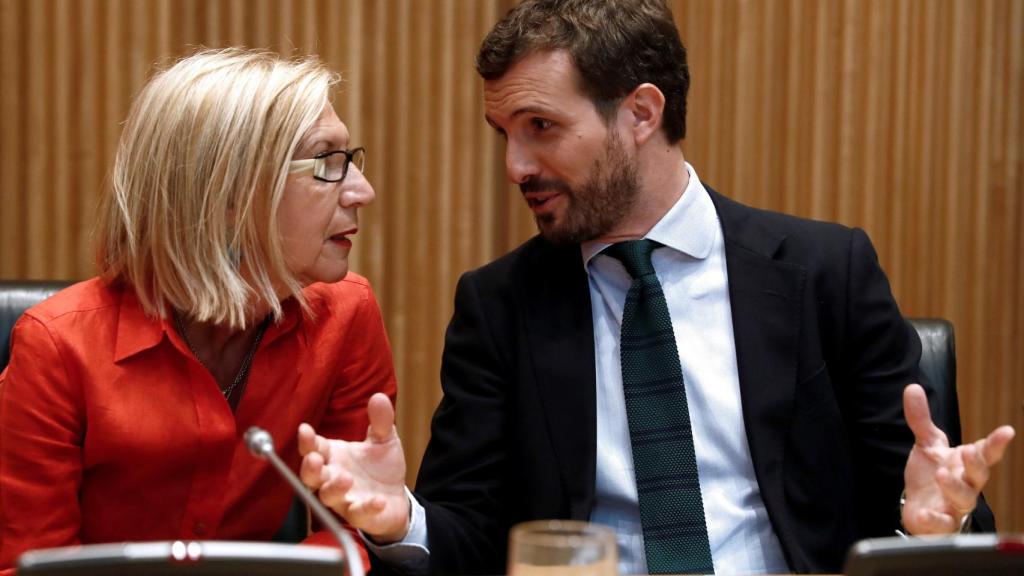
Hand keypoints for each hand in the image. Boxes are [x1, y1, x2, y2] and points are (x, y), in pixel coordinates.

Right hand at [298, 392, 410, 542]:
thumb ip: (381, 421)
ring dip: (333, 488)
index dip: (307, 440)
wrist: (396, 499)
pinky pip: (358, 514)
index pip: (314, 447)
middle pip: (311, 476)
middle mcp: (332, 478)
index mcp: (334, 456)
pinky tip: (377, 501)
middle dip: (310, 468)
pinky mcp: (360, 516)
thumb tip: (379, 397)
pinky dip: (366, 508)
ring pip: (328, 497)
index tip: (304, 430)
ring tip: (345, 479)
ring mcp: (344, 499)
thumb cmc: (381, 468)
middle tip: (314, 459)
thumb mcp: (385, 440)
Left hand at [901, 383, 1014, 533]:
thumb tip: (912, 387)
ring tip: (942, 474)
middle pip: (979, 476)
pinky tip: (926, 513)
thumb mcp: (927, 445)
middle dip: (976, 464)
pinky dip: (935, 519)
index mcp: (966, 464)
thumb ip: (921, 419)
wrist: (919, 507)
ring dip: (954, 487)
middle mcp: (966, 484)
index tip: (1007, 431)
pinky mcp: (941, 523)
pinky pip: (942, 524)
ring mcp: (955, 505)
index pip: (985, 452)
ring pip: (964, 499)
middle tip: (968, 452)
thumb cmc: (932, 475)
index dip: (996, 442)